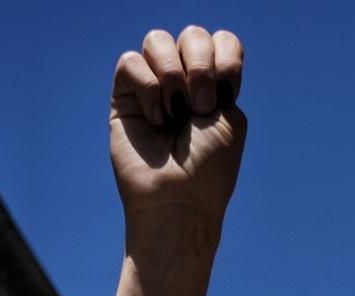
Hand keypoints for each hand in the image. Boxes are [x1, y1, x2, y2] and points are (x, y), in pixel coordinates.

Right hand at [110, 27, 246, 236]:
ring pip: (157, 40)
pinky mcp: (123, 98)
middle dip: (201, 67)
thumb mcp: (230, 117)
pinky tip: (155, 120)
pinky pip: (131, 62)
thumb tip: (187, 61)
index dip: (225, 58)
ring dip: (173, 75)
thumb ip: (218, 74)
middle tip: (200, 109)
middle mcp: (184, 83)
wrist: (179, 200)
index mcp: (215, 86)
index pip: (221, 41)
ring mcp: (152, 88)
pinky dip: (148, 89)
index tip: (225, 97)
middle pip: (193, 35)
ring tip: (175, 114)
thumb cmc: (208, 169)